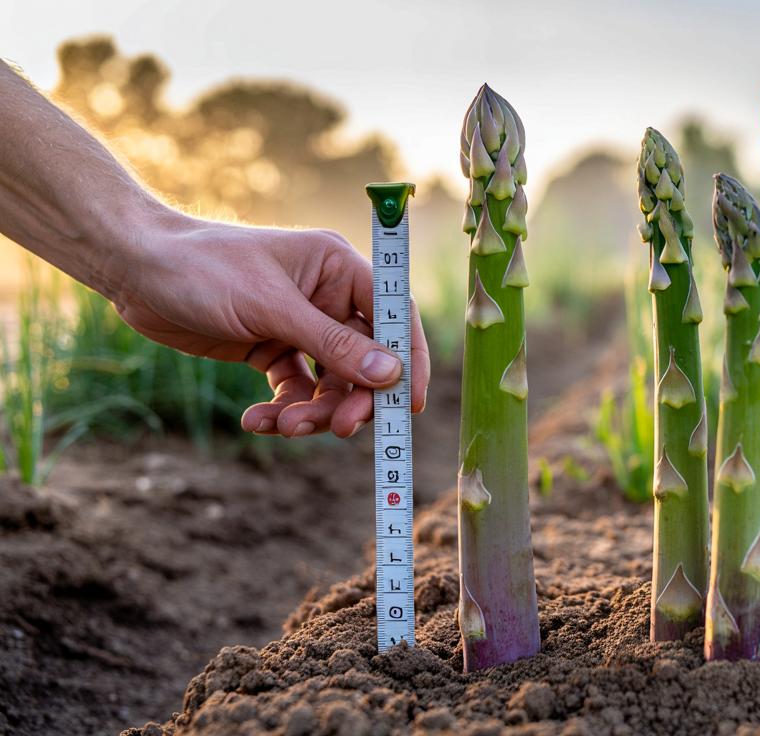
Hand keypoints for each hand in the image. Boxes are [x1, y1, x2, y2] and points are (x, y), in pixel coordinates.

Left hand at [111, 214, 429, 437]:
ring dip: (313, 412)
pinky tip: (256, 421)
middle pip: (364, 360)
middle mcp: (327, 298)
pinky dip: (282, 411)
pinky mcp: (272, 350)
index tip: (407, 405)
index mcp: (338, 269)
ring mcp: (300, 326)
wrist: (134, 271)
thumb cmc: (203, 268)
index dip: (407, 359)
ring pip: (330, 384)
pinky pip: (294, 391)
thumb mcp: (271, 307)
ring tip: (282, 427)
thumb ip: (331, 342)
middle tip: (339, 429)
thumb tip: (389, 374)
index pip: (393, 315)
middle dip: (350, 398)